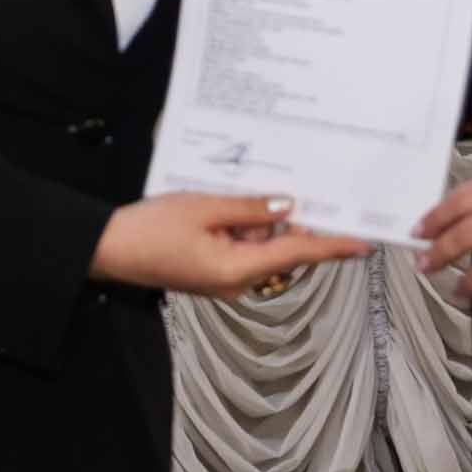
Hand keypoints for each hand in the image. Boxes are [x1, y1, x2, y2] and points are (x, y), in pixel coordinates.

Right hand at [94, 189, 367, 298]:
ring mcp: (223, 280)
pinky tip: (231, 206)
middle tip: (302, 190)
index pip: (298, 253)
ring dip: (260, 223)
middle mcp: (236, 282)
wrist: (108, 250)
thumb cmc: (150, 229)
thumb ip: (250, 208)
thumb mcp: (204, 208)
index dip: (333, 246)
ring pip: (261, 248)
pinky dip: (244, 229)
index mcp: (238, 269)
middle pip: (282, 250)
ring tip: (247, 193)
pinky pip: (241, 250)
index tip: (364, 243)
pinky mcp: (211, 273)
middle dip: (290, 222)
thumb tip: (287, 207)